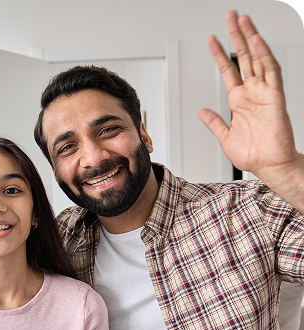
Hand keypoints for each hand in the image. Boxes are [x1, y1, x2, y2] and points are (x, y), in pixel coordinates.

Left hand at [198, 10, 303, 206]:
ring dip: (250, 38)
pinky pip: (271, 71)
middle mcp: (253, 92)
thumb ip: (214, 122)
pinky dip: (264, 55)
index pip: (229, 70)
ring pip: (258, 58)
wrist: (269, 166)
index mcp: (240, 101)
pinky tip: (256, 41)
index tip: (211, 39)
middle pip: (244, 57)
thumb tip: (202, 112)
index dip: (220, 54)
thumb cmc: (253, 154)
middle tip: (231, 16)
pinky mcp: (275, 97)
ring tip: (242, 20)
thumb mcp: (225, 136)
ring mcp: (264, 92)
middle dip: (236, 36)